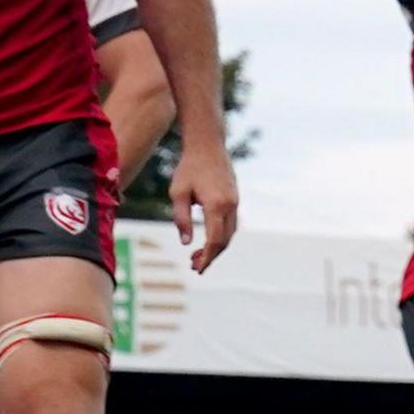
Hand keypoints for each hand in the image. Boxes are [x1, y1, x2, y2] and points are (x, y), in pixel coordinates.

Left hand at [169, 138, 238, 272]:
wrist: (208, 144)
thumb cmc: (188, 167)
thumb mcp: (178, 193)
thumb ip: (181, 218)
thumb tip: (186, 243)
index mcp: (216, 204)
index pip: (214, 240)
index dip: (207, 258)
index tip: (196, 268)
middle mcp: (230, 205)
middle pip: (224, 241)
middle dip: (211, 256)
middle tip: (194, 266)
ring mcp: (235, 201)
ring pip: (230, 234)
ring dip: (217, 248)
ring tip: (198, 256)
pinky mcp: (235, 198)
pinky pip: (231, 224)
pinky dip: (221, 236)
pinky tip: (207, 240)